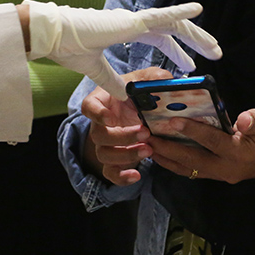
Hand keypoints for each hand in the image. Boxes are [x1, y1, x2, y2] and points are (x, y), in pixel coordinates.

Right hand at [24, 1, 221, 99]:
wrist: (53, 35)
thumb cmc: (68, 47)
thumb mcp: (96, 72)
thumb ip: (112, 83)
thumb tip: (125, 97)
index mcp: (126, 32)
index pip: (159, 40)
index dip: (176, 52)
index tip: (190, 66)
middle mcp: (134, 24)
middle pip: (173, 32)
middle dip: (194, 43)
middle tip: (214, 54)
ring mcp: (134, 20)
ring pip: (174, 26)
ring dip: (196, 35)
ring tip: (215, 47)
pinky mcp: (132, 22)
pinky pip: (163, 16)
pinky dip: (181, 12)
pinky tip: (199, 10)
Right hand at [80, 67, 170, 184]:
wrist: (141, 111)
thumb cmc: (138, 92)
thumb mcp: (146, 80)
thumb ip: (154, 77)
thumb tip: (164, 79)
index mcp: (103, 101)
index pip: (89, 107)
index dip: (96, 114)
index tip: (111, 118)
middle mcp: (100, 123)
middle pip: (99, 135)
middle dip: (122, 137)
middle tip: (145, 133)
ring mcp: (106, 143)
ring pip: (105, 154)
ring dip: (126, 154)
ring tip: (148, 149)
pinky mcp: (115, 159)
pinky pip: (110, 172)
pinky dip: (121, 177)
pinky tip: (136, 175)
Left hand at [146, 108, 254, 196]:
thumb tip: (242, 119)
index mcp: (239, 152)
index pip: (210, 141)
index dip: (190, 130)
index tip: (169, 120)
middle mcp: (226, 168)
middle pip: (191, 160)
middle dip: (167, 149)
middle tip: (146, 137)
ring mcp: (221, 175)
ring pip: (188, 169)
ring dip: (166, 159)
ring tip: (146, 146)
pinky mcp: (217, 175)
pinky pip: (192, 171)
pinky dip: (175, 163)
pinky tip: (161, 153)